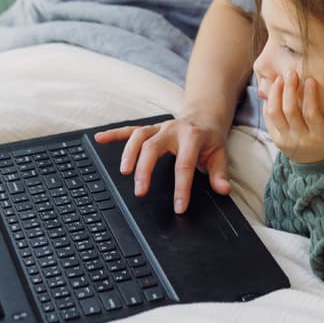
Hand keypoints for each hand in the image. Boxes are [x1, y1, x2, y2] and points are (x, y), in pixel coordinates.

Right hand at [93, 113, 230, 213]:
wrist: (204, 115)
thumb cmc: (210, 137)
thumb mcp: (220, 154)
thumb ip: (219, 173)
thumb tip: (223, 189)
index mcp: (192, 137)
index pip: (185, 164)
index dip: (182, 187)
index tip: (179, 206)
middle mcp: (172, 130)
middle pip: (154, 147)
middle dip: (145, 169)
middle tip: (140, 191)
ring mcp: (159, 128)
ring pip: (139, 136)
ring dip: (129, 153)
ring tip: (123, 172)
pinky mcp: (150, 128)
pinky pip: (130, 130)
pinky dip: (114, 134)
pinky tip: (100, 139)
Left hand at [264, 72, 323, 164]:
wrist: (314, 162)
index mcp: (319, 136)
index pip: (312, 114)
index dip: (310, 96)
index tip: (310, 79)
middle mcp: (300, 139)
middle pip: (290, 111)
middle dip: (290, 89)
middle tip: (291, 73)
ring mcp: (285, 139)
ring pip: (275, 113)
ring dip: (275, 93)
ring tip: (279, 78)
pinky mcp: (275, 138)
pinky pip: (268, 118)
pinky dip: (268, 102)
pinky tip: (274, 89)